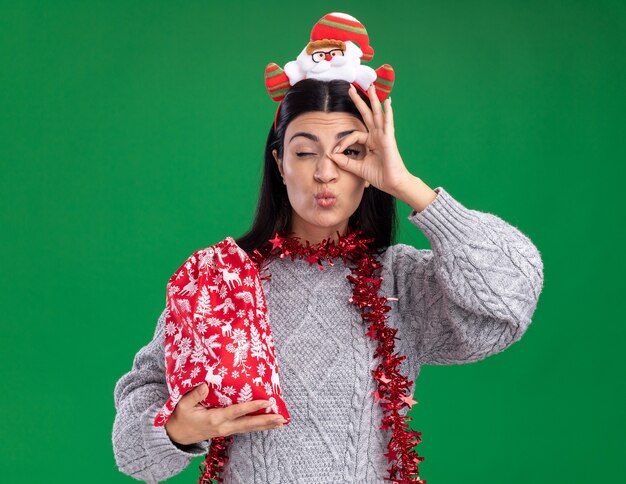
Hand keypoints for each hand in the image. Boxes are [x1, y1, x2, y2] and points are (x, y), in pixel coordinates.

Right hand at [164, 383, 285, 445]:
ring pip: (249, 428)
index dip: (253, 406)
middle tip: (281, 418)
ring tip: (281, 423)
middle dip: (266, 421)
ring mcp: (226, 431)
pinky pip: (245, 428)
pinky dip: (258, 426)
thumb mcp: (183, 405)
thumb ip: (195, 395)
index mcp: (215, 418)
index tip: (267, 401)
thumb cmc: (181, 417)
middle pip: (249, 424)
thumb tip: (206, 385)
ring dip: (266, 425)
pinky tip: (268, 425)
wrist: (177, 435)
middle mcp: (224, 427)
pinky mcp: (227, 431)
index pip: (238, 411)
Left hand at [328, 84, 412, 196]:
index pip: (353, 135)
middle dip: (359, 101)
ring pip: (377, 114)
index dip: (342, 142)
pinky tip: (388, 102)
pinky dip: (388, 112)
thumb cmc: (379, 176)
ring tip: (371, 86)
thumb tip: (331, 156)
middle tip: (351, 88)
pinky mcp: (389, 139)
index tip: (334, 152)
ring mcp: (384, 136)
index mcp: (370, 142)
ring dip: (374, 99)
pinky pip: (388, 123)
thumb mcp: (357, 168)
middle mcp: (377, 136)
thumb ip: (345, 161)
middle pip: (367, 114)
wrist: (392, 184)